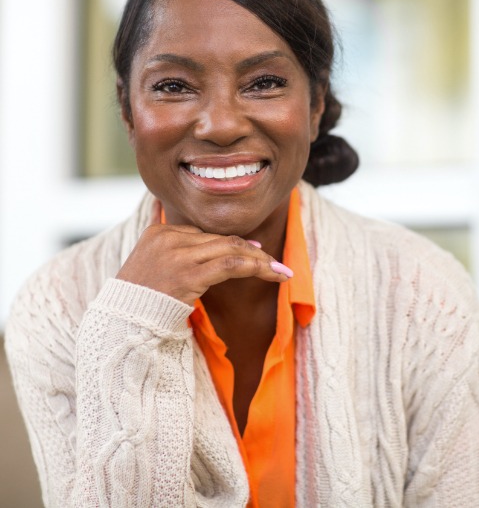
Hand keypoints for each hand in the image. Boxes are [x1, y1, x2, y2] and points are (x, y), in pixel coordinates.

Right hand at [115, 200, 291, 304]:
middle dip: (251, 250)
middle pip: (221, 239)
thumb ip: (178, 249)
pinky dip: (255, 268)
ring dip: (260, 260)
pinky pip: (230, 265)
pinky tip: (272, 274)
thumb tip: (217, 245)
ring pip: (230, 249)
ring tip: (281, 271)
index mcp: (160, 231)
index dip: (233, 243)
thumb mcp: (153, 265)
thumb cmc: (140, 299)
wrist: (122, 322)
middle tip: (275, 262)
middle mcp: (168, 238)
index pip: (206, 233)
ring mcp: (177, 255)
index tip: (254, 252)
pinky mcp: (188, 274)